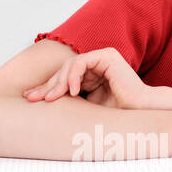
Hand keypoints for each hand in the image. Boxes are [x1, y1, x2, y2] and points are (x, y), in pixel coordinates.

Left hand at [22, 47, 151, 109]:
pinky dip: (74, 76)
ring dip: (59, 82)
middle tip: (33, 97)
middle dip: (48, 85)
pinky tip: (72, 91)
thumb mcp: (85, 107)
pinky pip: (82, 62)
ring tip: (52, 98)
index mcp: (91, 75)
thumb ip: (70, 100)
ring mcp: (101, 58)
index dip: (47, 88)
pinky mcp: (107, 56)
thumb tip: (43, 102)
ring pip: (70, 65)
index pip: (63, 78)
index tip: (31, 98)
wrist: (141, 115)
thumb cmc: (117, 115)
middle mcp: (95, 64)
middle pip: (63, 71)